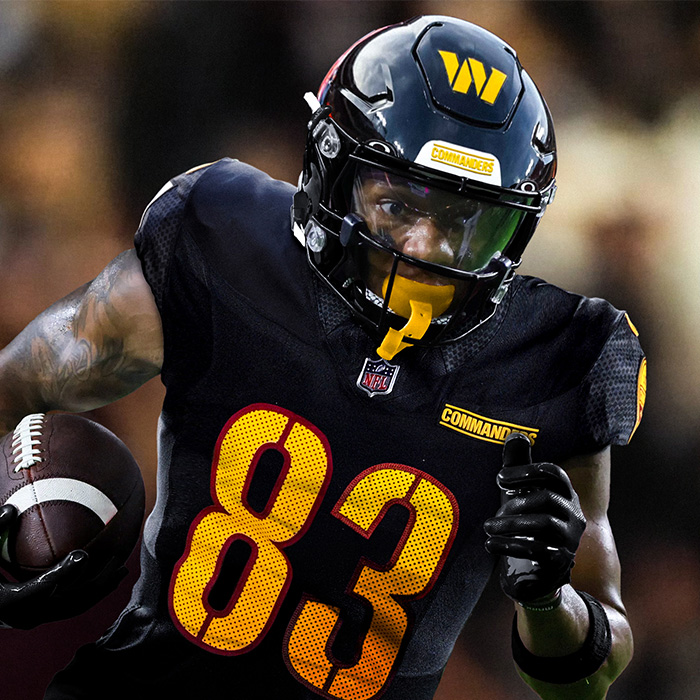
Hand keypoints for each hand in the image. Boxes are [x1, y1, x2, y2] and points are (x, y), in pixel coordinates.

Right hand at [0, 505, 126, 628]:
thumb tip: (9, 508)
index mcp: (8, 602)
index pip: (41, 589)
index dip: (64, 574)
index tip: (84, 555)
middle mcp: (24, 615)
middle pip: (69, 603)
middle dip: (98, 584)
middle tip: (118, 561)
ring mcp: (35, 617)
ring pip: (75, 607)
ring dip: (100, 589)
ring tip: (123, 568)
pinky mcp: (41, 614)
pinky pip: (71, 604)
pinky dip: (91, 591)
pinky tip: (107, 574)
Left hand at [483, 433, 585, 602]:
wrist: (535, 575)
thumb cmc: (525, 525)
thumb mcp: (518, 495)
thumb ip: (517, 467)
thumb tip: (516, 435)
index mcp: (564, 494)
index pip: (554, 473)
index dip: (526, 471)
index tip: (499, 478)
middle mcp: (573, 515)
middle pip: (547, 498)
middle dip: (515, 502)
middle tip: (496, 510)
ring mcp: (570, 540)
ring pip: (543, 523)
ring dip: (508, 523)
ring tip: (488, 527)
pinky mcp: (560, 563)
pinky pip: (537, 550)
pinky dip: (508, 545)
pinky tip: (489, 544)